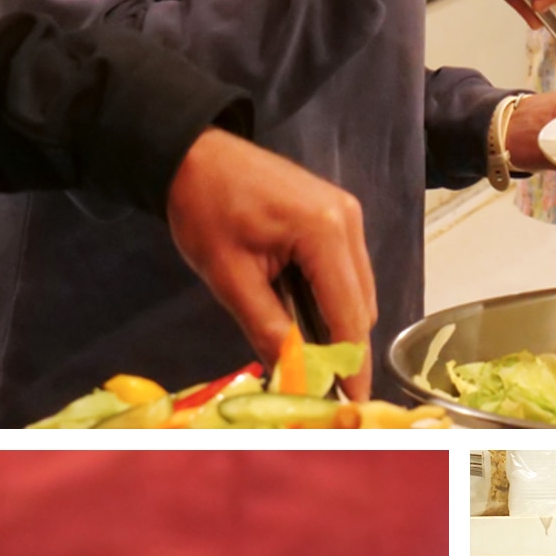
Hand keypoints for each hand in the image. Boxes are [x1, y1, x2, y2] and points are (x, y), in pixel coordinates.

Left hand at [165, 128, 375, 399]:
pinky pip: (345, 271)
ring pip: (357, 290)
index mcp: (325, 232)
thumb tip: (292, 374)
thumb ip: (266, 327)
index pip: (350, 314)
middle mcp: (348, 221)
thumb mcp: (228, 276)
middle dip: (343, 346)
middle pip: (361, 305)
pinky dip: (329, 298)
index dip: (351, 363)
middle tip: (317, 381)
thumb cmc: (204, 207)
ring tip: (304, 350)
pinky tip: (301, 312)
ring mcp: (347, 215)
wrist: (194, 154)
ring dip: (336, 322)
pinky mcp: (337, 215)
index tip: (351, 402)